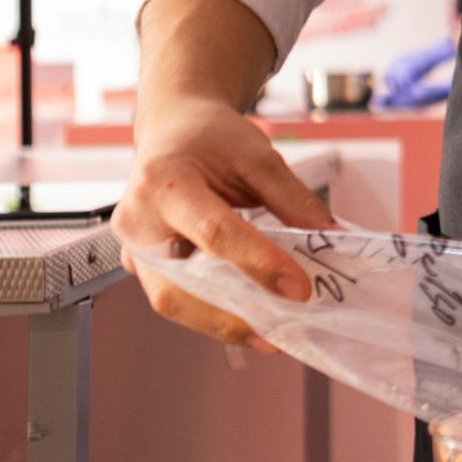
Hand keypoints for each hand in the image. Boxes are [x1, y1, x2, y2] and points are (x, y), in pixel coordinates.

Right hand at [112, 95, 335, 353]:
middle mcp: (138, 220)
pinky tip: (246, 319)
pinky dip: (210, 311)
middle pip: (180, 285)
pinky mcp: (139, 264)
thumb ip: (291, 197)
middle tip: (281, 332)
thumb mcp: (255, 154)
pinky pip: (174, 295)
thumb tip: (329, 237)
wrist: (174, 125)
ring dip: (221, 324)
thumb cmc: (211, 136)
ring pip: (172, 302)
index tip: (300, 288)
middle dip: (231, 316)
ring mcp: (132, 246)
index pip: (215, 233)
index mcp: (165, 181)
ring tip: (270, 336)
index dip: (259, 264)